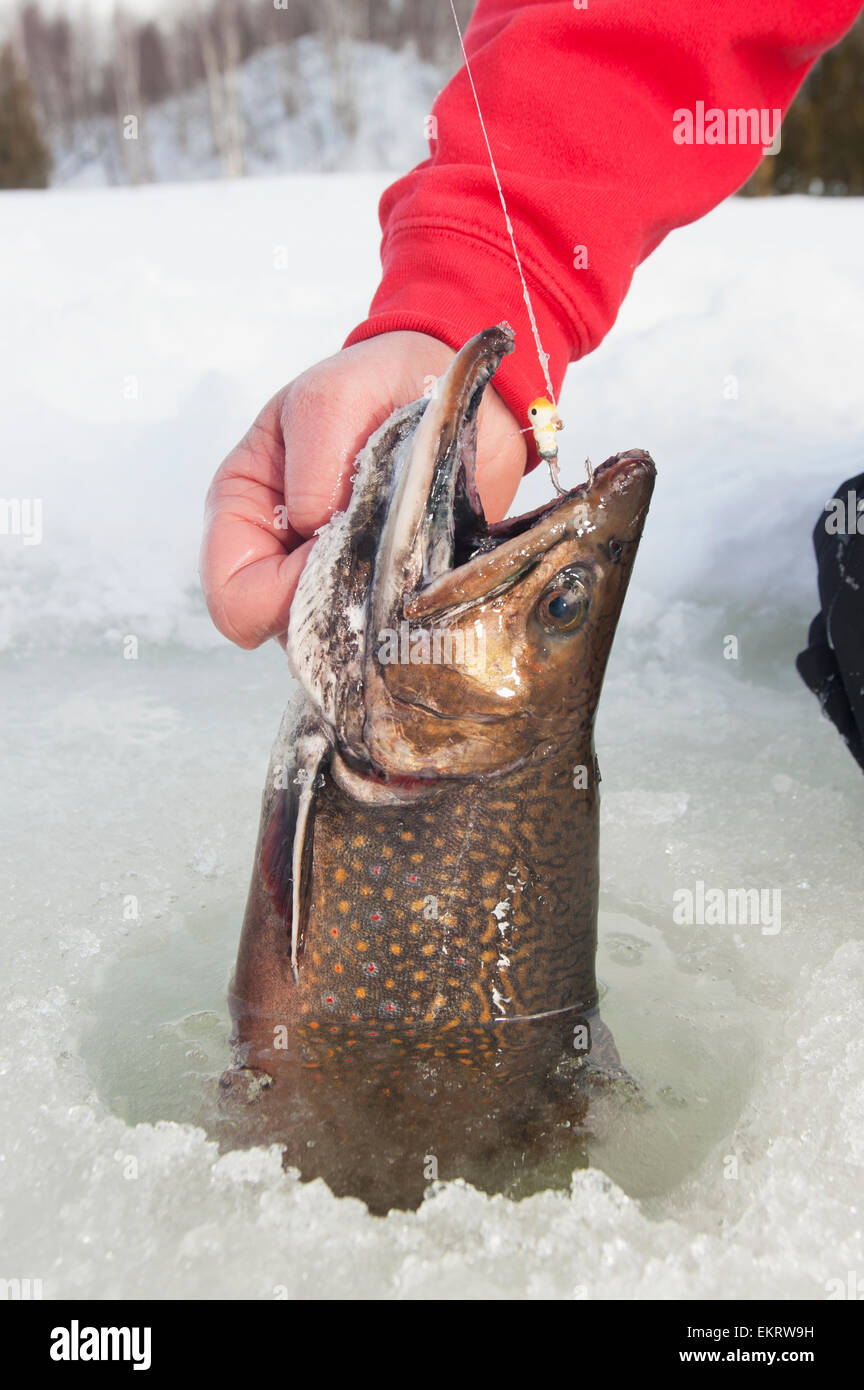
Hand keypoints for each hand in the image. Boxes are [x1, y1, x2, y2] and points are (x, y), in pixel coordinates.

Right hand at [200, 331, 526, 648]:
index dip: (282, 594)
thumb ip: (313, 473)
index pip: (234, 598)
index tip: (339, 551)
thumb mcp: (328, 404)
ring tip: (404, 545)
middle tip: (381, 546)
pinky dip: (403, 609)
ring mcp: (327, 582)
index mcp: (241, 512)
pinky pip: (383, 634)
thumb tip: (317, 539)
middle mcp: (276, 560)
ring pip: (337, 639)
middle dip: (334, 602)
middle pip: (285, 630)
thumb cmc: (371, 388)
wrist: (443, 394)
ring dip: (373, 604)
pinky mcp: (376, 596)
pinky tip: (421, 563)